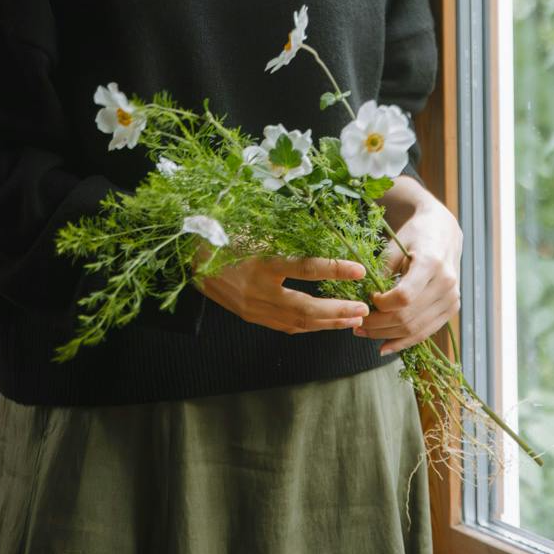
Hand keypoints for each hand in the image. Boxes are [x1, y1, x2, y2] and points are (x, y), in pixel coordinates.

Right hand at [191, 246, 370, 335]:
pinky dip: (308, 327)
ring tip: (353, 320)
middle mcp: (259, 291)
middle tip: (363, 309)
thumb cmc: (223, 234)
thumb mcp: (252, 227)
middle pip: (306, 308)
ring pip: (298, 323)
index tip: (359, 269)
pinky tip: (325, 324)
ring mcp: (254, 308)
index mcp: (261, 263)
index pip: (305, 269)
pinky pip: (285, 327)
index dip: (333, 269)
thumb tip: (320, 229)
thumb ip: (282, 234)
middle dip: (338, 311)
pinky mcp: (251, 317)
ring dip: (328, 323)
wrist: (190, 257)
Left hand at [355, 192, 462, 355]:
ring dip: (388, 336)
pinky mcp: (452, 308)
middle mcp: (446, 284)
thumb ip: (382, 271)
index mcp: (432, 263)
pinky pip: (426, 332)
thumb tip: (364, 299)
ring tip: (365, 333)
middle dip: (379, 325)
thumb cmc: (416, 234)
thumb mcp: (396, 245)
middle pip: (408, 316)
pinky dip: (404, 341)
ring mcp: (452, 299)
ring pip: (416, 329)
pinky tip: (385, 345)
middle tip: (357, 325)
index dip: (381, 304)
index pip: (404, 297)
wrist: (443, 231)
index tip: (367, 299)